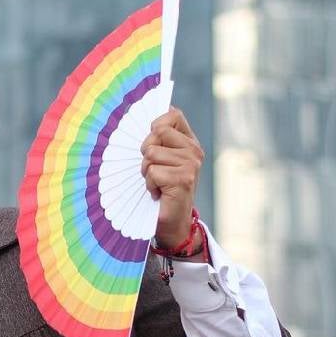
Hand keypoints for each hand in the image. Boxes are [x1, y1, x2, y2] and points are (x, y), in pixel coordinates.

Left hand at [140, 106, 204, 249]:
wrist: (173, 222)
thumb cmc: (161, 189)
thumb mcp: (159, 160)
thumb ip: (157, 140)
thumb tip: (141, 116)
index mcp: (189, 142)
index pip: (173, 114)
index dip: (156, 125)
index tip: (153, 145)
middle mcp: (194, 151)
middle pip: (157, 132)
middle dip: (146, 152)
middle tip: (154, 170)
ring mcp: (191, 164)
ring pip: (151, 154)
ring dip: (146, 171)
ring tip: (157, 183)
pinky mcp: (183, 179)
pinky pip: (153, 172)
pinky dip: (149, 185)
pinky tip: (159, 193)